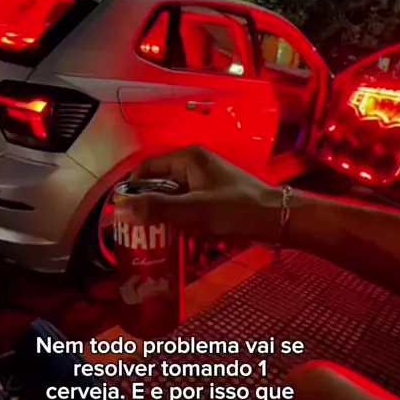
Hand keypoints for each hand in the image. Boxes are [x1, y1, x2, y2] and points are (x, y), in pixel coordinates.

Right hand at [115, 146, 282, 241]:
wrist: (279, 220)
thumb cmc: (237, 210)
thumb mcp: (195, 210)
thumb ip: (157, 209)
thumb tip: (119, 208)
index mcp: (188, 158)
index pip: (147, 168)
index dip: (131, 189)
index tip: (120, 213)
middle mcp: (194, 166)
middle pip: (158, 184)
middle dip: (146, 207)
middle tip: (132, 232)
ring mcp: (205, 183)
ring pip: (172, 199)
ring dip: (162, 218)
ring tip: (149, 240)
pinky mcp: (214, 200)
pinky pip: (187, 209)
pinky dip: (178, 223)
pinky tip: (173, 241)